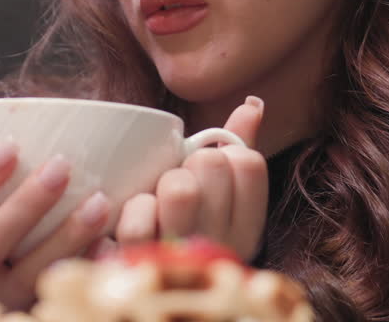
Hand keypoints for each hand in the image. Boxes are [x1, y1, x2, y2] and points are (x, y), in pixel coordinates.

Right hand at [0, 142, 109, 309]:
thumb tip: (38, 112)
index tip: (11, 144)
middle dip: (26, 203)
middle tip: (62, 165)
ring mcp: (1, 301)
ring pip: (31, 272)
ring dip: (67, 234)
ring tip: (100, 201)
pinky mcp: (33, 312)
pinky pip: (62, 293)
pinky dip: (87, 264)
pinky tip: (112, 242)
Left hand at [113, 96, 268, 260]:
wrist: (148, 285)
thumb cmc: (183, 224)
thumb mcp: (217, 192)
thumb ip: (235, 147)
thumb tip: (253, 104)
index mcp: (247, 228)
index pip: (250, 162)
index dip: (225, 152)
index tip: (211, 168)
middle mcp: (222, 245)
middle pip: (212, 165)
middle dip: (192, 163)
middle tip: (182, 182)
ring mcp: (184, 258)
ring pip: (180, 190)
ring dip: (164, 183)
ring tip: (161, 198)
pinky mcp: (144, 264)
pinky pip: (140, 221)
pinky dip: (135, 209)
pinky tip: (140, 214)